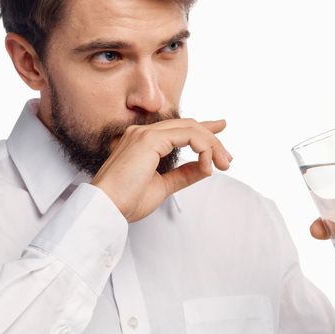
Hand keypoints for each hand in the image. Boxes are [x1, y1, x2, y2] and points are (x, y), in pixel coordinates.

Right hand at [91, 118, 231, 222]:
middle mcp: (143, 133)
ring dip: (211, 145)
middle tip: (227, 159)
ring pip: (190, 128)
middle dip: (212, 139)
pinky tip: (208, 164)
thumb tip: (204, 167)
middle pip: (188, 126)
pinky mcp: (150, 139)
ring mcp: (145, 133)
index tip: (220, 129)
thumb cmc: (126, 201)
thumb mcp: (163, 186)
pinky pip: (188, 136)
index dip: (202, 128)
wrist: (107, 209)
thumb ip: (183, 175)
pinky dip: (203, 148)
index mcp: (143, 142)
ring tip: (223, 163)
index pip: (179, 129)